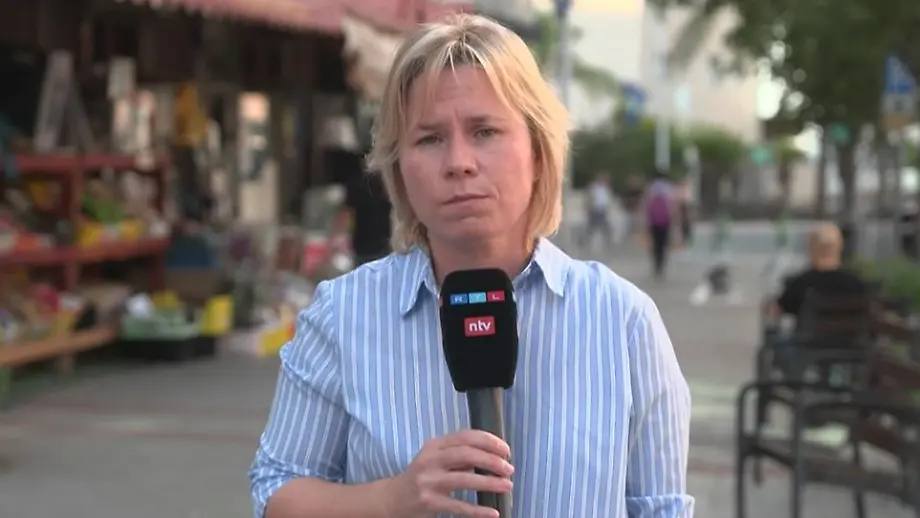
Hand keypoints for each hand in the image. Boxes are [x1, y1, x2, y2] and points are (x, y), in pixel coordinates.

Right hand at [381, 430, 513, 517]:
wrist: (392, 499)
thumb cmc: (421, 477)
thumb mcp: (436, 459)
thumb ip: (459, 455)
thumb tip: (491, 456)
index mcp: (435, 445)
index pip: (465, 436)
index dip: (489, 441)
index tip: (506, 450)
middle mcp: (430, 460)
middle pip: (466, 454)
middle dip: (492, 461)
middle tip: (509, 469)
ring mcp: (428, 481)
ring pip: (465, 479)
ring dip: (490, 482)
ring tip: (507, 486)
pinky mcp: (429, 502)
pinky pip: (458, 506)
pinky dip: (478, 510)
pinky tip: (493, 513)